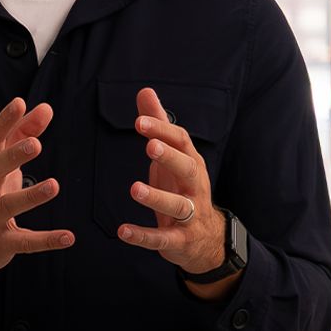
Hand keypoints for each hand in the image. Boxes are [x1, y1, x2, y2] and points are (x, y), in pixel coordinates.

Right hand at [0, 97, 72, 275]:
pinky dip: (46, 240)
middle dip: (12, 156)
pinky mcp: (2, 243)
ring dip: (31, 196)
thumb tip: (46, 108)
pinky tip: (68, 237)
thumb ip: (22, 133)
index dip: (3, 121)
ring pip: (7, 206)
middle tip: (35, 144)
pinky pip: (24, 242)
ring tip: (54, 185)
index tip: (19, 103)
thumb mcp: (0, 162)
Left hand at [117, 87, 234, 298]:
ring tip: (135, 189)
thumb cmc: (183, 189)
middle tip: (150, 146)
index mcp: (191, 163)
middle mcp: (194, 187)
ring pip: (177, 205)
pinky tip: (123, 231)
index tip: (139, 121)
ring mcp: (190, 215)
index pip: (182, 142)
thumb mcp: (173, 156)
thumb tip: (145, 91)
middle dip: (170, 157)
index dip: (162, 131)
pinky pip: (162, 238)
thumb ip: (158, 125)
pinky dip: (143, 236)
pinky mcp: (179, 240)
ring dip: (157, 197)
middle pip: (187, 169)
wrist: (207, 239)